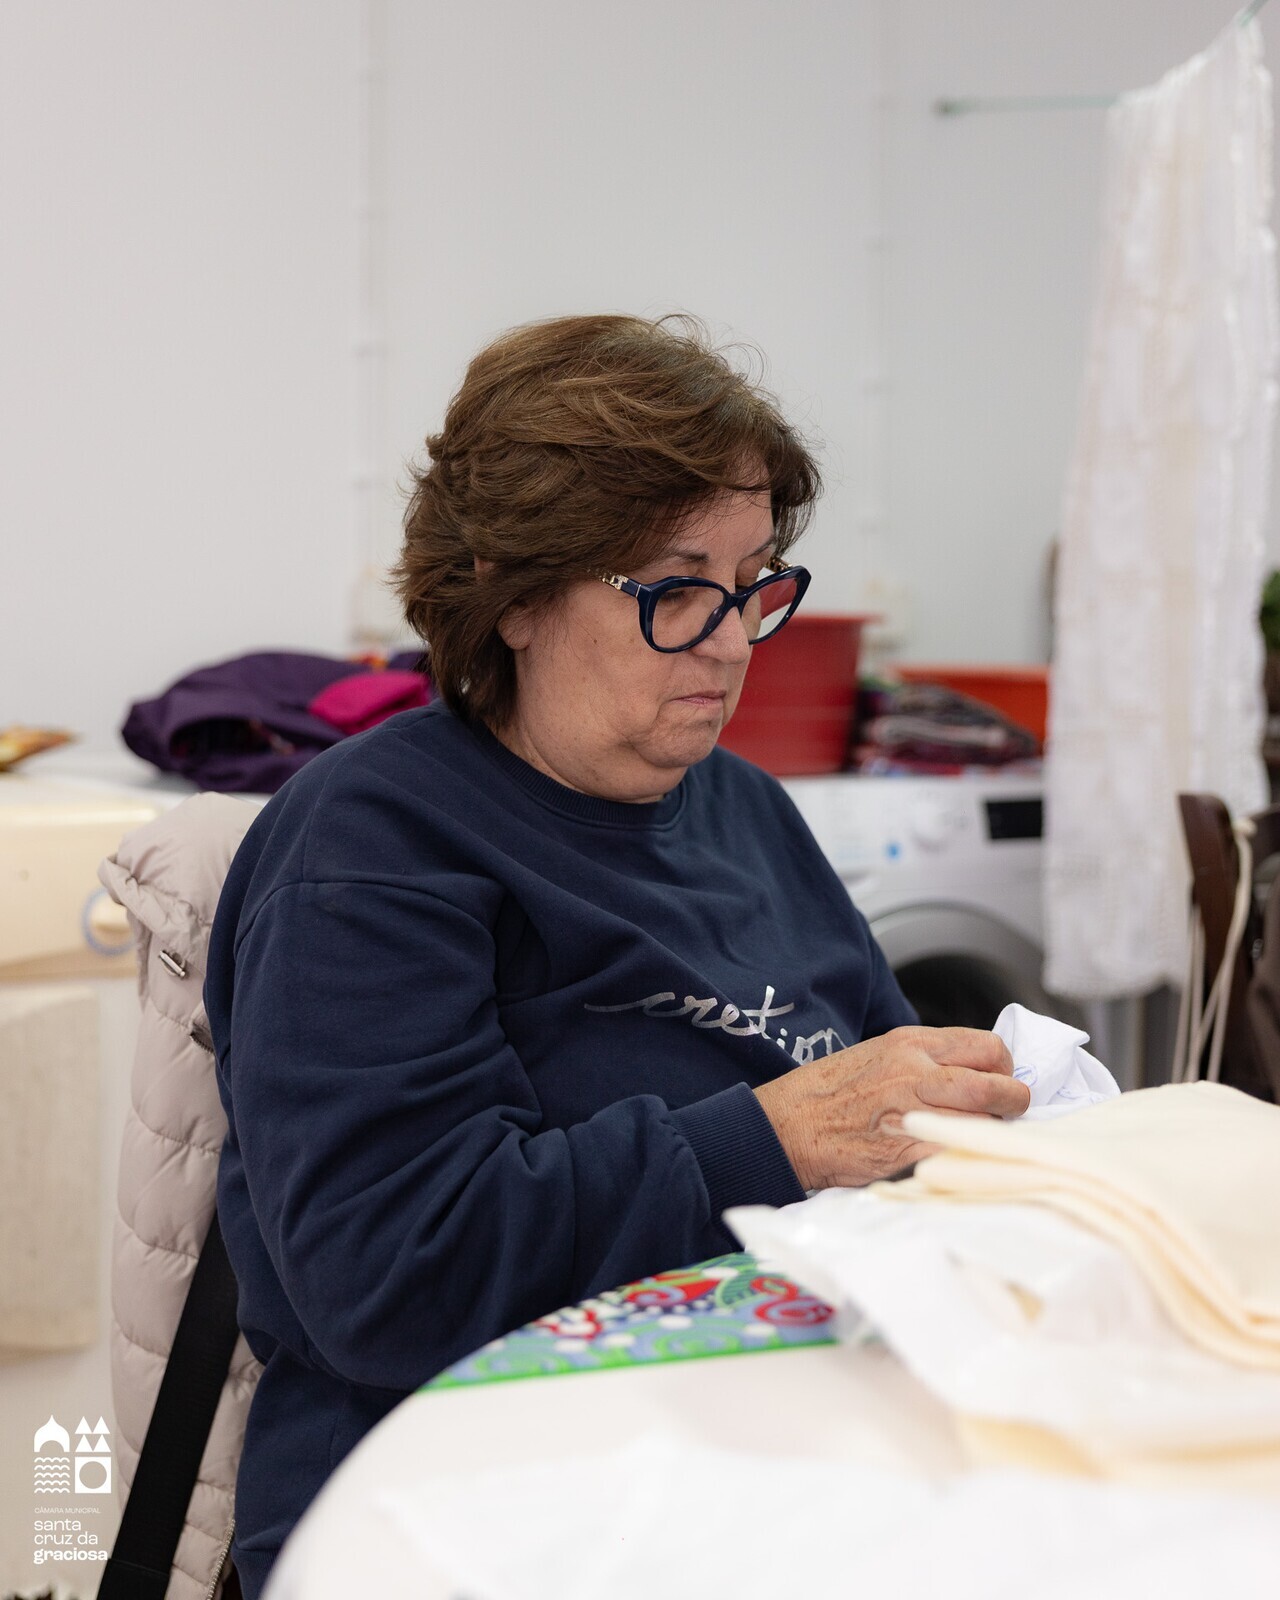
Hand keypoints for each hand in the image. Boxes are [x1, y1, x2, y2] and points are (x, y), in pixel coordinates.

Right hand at [753, 1025, 1027, 1189]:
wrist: (785, 1126)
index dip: (1004, 1069)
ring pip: (983, 1125)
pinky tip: (953, 1162)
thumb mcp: (877, 1055)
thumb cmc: (825, 1093)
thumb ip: (923, 1060)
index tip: (1001, 1082)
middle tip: (1006, 1115)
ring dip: (988, 1136)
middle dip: (1013, 1104)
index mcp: (910, 1043)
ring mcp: (912, 1114)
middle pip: (997, 1087)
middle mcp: (917, 1073)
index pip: (988, 1048)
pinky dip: (963, 1161)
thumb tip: (968, 1074)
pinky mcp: (906, 1154)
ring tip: (975, 1140)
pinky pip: (956, 1157)